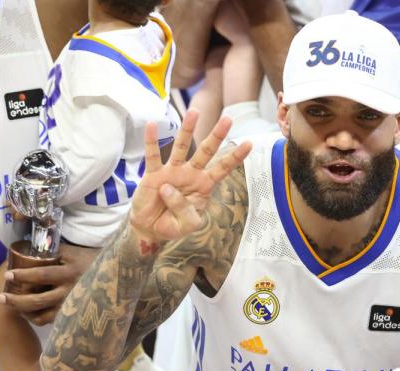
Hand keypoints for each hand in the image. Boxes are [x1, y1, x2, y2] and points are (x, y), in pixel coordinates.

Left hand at [0, 244, 97, 325]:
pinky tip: (27, 313)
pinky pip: (51, 321)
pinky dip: (36, 319)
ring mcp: (71, 305)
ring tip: (11, 307)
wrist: (113, 276)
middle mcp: (70, 292)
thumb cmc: (89, 260)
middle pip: (39, 300)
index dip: (24, 276)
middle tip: (1, 298)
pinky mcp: (72, 314)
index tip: (8, 275)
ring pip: (43, 315)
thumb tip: (28, 248)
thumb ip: (53, 251)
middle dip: (17, 300)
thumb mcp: (73, 252)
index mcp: (69, 273)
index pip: (43, 275)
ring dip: (24, 312)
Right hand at [129, 110, 251, 247]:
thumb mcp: (187, 225)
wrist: (150, 229)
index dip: (235, 157)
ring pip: (182, 146)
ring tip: (194, 111)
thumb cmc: (173, 225)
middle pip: (206, 151)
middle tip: (228, 119)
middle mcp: (191, 174)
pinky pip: (153, 155)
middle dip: (217, 135)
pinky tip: (152, 125)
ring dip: (187, 129)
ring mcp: (172, 171)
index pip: (223, 168)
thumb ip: (184, 209)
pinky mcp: (153, 174)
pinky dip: (152, 140)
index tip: (250, 143)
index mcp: (204, 185)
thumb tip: (168, 187)